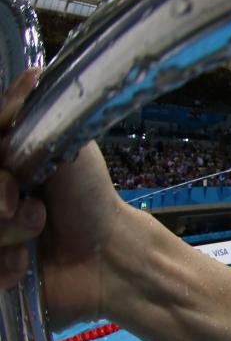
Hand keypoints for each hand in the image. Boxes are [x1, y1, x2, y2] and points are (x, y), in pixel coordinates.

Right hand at [0, 69, 124, 327]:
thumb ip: (30, 113)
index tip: (8, 158)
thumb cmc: (88, 196)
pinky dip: (2, 266)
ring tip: (37, 232)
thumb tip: (31, 74)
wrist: (110, 254)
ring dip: (4, 232)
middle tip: (23, 205)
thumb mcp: (65, 143)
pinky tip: (25, 265)